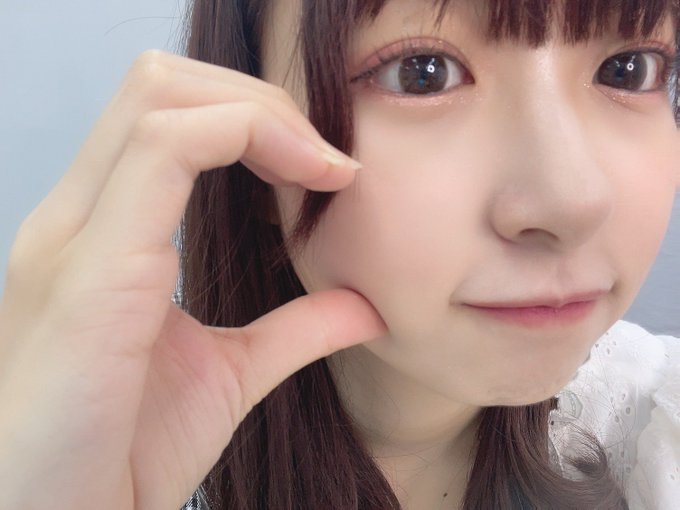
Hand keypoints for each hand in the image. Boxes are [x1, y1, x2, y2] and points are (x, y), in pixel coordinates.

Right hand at [0, 50, 385, 509]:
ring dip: (261, 114)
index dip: (256, 118)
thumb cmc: (124, 454)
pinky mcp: (92, 271)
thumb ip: (293, 329)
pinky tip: (306, 184)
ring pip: (162, 97)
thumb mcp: (229, 373)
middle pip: (163, 82)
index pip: (168, 113)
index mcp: (103, 234)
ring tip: (322, 169)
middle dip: (260, 101)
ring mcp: (77, 236)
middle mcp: (78, 218)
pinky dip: (247, 140)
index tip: (325, 169)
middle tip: (323, 157)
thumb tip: (361, 305)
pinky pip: (164, 151)